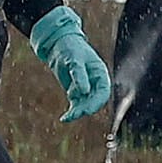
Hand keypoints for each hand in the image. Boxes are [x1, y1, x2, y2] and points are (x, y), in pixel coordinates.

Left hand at [28, 5, 114, 120]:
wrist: (58, 45)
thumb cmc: (69, 48)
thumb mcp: (74, 59)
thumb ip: (79, 75)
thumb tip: (84, 92)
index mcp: (100, 74)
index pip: (103, 92)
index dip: (97, 103)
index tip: (86, 110)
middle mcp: (95, 83)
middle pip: (95, 101)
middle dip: (86, 109)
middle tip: (74, 114)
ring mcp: (86, 88)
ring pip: (86, 105)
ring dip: (78, 112)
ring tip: (67, 116)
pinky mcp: (76, 92)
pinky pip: (76, 105)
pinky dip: (71, 112)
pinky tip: (64, 118)